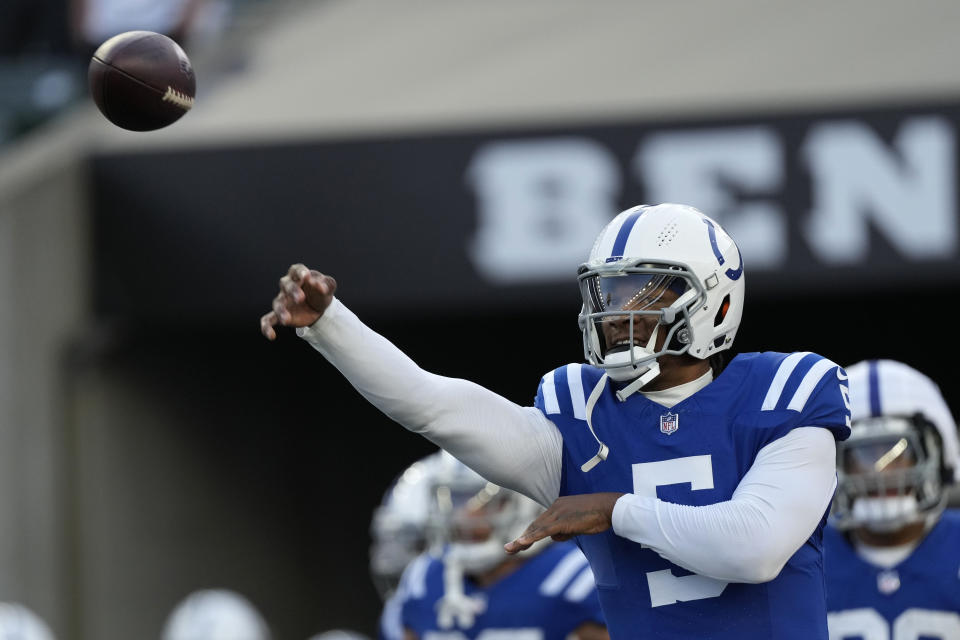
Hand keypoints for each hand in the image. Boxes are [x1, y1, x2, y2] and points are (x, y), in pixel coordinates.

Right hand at [260, 263, 336, 339]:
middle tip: (301, 298)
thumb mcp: (329, 286)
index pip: (297, 270)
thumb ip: (327, 284)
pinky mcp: (279, 315)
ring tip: (286, 320)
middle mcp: (287, 286)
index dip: (300, 272)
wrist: (318, 306)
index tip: (306, 276)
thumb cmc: (320, 291)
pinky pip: (268, 320)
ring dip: (281, 311)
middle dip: (292, 291)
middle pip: (286, 285)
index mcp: (299, 275)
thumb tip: (322, 287)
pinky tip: (271, 336)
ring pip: (277, 303)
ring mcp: (282, 300)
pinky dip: (266, 327)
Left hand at [504, 492, 623, 553]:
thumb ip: (565, 530)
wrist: (609, 507)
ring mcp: (557, 513)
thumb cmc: (598, 515)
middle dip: (521, 538)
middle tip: (508, 549)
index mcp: (558, 506)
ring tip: (510, 550)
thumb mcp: (578, 524)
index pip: (541, 522)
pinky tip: (521, 544)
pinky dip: (531, 538)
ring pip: (536, 529)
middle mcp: (555, 507)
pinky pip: (543, 531)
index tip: (521, 542)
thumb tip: (555, 537)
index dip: (530, 533)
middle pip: (534, 525)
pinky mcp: (562, 521)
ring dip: (522, 541)